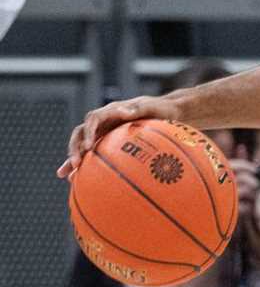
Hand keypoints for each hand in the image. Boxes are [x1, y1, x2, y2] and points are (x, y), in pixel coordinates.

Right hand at [59, 96, 179, 177]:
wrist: (167, 111)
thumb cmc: (161, 108)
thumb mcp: (153, 107)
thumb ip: (140, 109)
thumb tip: (128, 112)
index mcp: (111, 111)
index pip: (93, 119)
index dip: (88, 132)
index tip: (88, 147)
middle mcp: (104, 121)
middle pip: (81, 133)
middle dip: (75, 147)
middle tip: (75, 164)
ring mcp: (104, 131)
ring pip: (83, 144)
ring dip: (73, 158)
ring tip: (65, 174)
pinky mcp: (108, 141)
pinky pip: (93, 153)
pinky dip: (85, 164)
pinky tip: (78, 179)